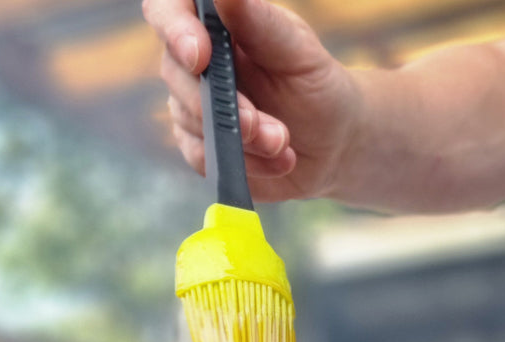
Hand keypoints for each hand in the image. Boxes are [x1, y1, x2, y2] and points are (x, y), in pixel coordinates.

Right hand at [142, 0, 360, 201]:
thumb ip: (261, 23)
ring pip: (190, 120)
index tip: (200, 55)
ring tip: (283, 144)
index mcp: (218, 24)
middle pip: (175, 72)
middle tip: (264, 126)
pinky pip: (201, 158)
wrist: (333, 146)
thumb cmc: (318, 88)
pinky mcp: (201, 146)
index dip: (175, 28)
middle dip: (222, 106)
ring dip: (241, 139)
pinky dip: (244, 163)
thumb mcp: (300, 54)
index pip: (171, 10)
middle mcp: (199, 62)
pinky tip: (279, 161)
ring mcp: (195, 105)